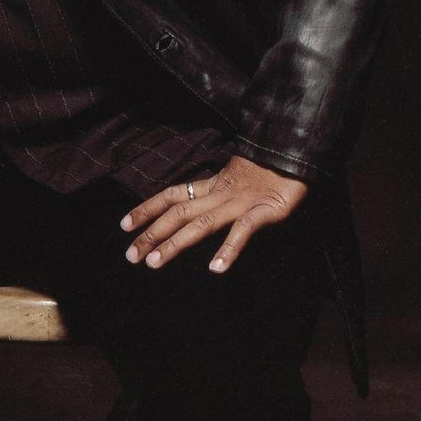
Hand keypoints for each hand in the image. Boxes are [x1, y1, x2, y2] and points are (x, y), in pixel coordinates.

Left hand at [119, 156, 307, 272]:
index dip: (147, 209)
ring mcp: (241, 202)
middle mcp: (220, 194)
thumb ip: (216, 194)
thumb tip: (193, 208)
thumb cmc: (268, 170)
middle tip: (130, 255)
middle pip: (178, 213)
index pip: (172, 196)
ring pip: (201, 224)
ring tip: (155, 262)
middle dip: (152, 233)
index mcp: (213, 186)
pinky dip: (229, 248)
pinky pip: (243, 230)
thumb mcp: (235, 181)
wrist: (297, 152)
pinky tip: (216, 268)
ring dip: (176, 244)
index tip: (124, 225)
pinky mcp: (265, 210)